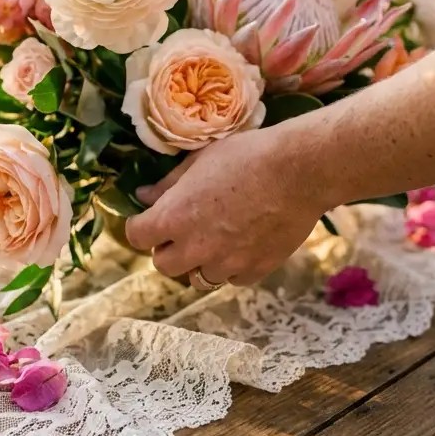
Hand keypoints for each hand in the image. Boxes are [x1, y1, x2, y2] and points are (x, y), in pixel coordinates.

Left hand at [125, 125, 326, 286]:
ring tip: (214, 239)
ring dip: (199, 262)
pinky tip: (241, 244)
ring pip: (198, 278)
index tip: (149, 219)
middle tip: (182, 231)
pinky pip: (232, 279)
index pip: (137, 237)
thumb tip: (144, 196)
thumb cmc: (245, 156)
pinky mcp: (254, 271)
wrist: (297, 172)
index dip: (141, 227)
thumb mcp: (199, 160)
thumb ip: (168, 184)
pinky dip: (231, 267)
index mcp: (174, 217)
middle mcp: (195, 248)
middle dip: (167, 249)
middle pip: (164, 265)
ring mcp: (225, 264)